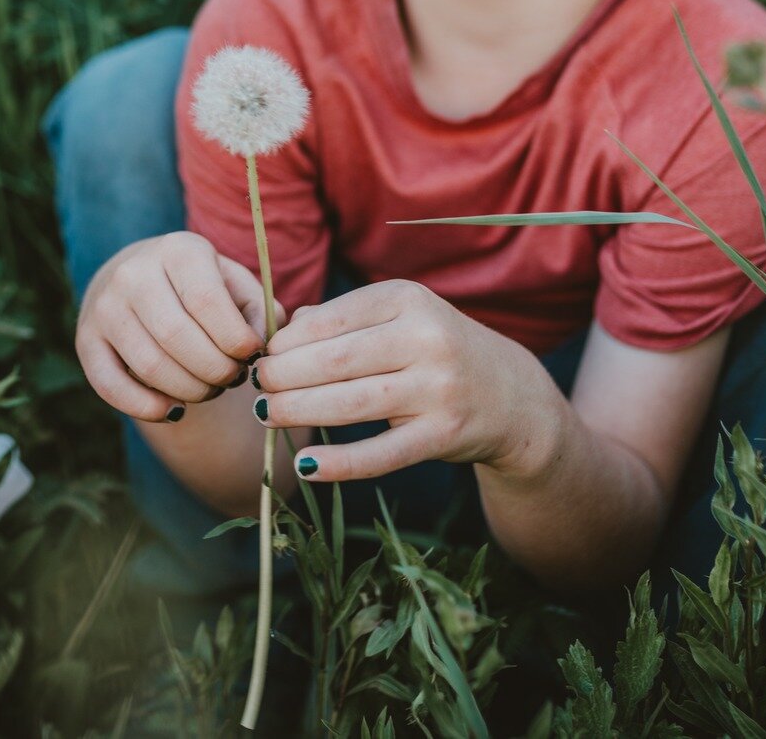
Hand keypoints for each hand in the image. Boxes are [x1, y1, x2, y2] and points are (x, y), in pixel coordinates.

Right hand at [75, 231, 279, 422]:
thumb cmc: (199, 286)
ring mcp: (104, 307)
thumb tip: (262, 345)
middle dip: (216, 371)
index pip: (207, 302)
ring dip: (191, 392)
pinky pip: (112, 387)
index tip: (249, 355)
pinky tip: (175, 410)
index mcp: (177, 250)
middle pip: (178, 338)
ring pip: (151, 366)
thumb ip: (259, 311)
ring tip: (209, 389)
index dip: (236, 341)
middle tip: (231, 378)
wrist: (137, 279)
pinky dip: (148, 409)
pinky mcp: (85, 340)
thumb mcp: (234, 284)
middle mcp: (133, 273)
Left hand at [253, 278, 560, 481]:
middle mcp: (426, 339)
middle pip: (335, 360)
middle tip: (257, 386)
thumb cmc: (432, 350)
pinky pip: (383, 453)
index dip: (287, 341)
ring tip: (266, 414)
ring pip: (351, 403)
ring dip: (298, 410)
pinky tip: (306, 465)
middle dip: (284, 374)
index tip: (262, 355)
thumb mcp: (396, 318)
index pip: (331, 319)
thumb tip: (280, 330)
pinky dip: (340, 463)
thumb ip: (341, 319)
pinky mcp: (444, 434)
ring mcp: (439, 388)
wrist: (509, 395)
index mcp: (407, 300)